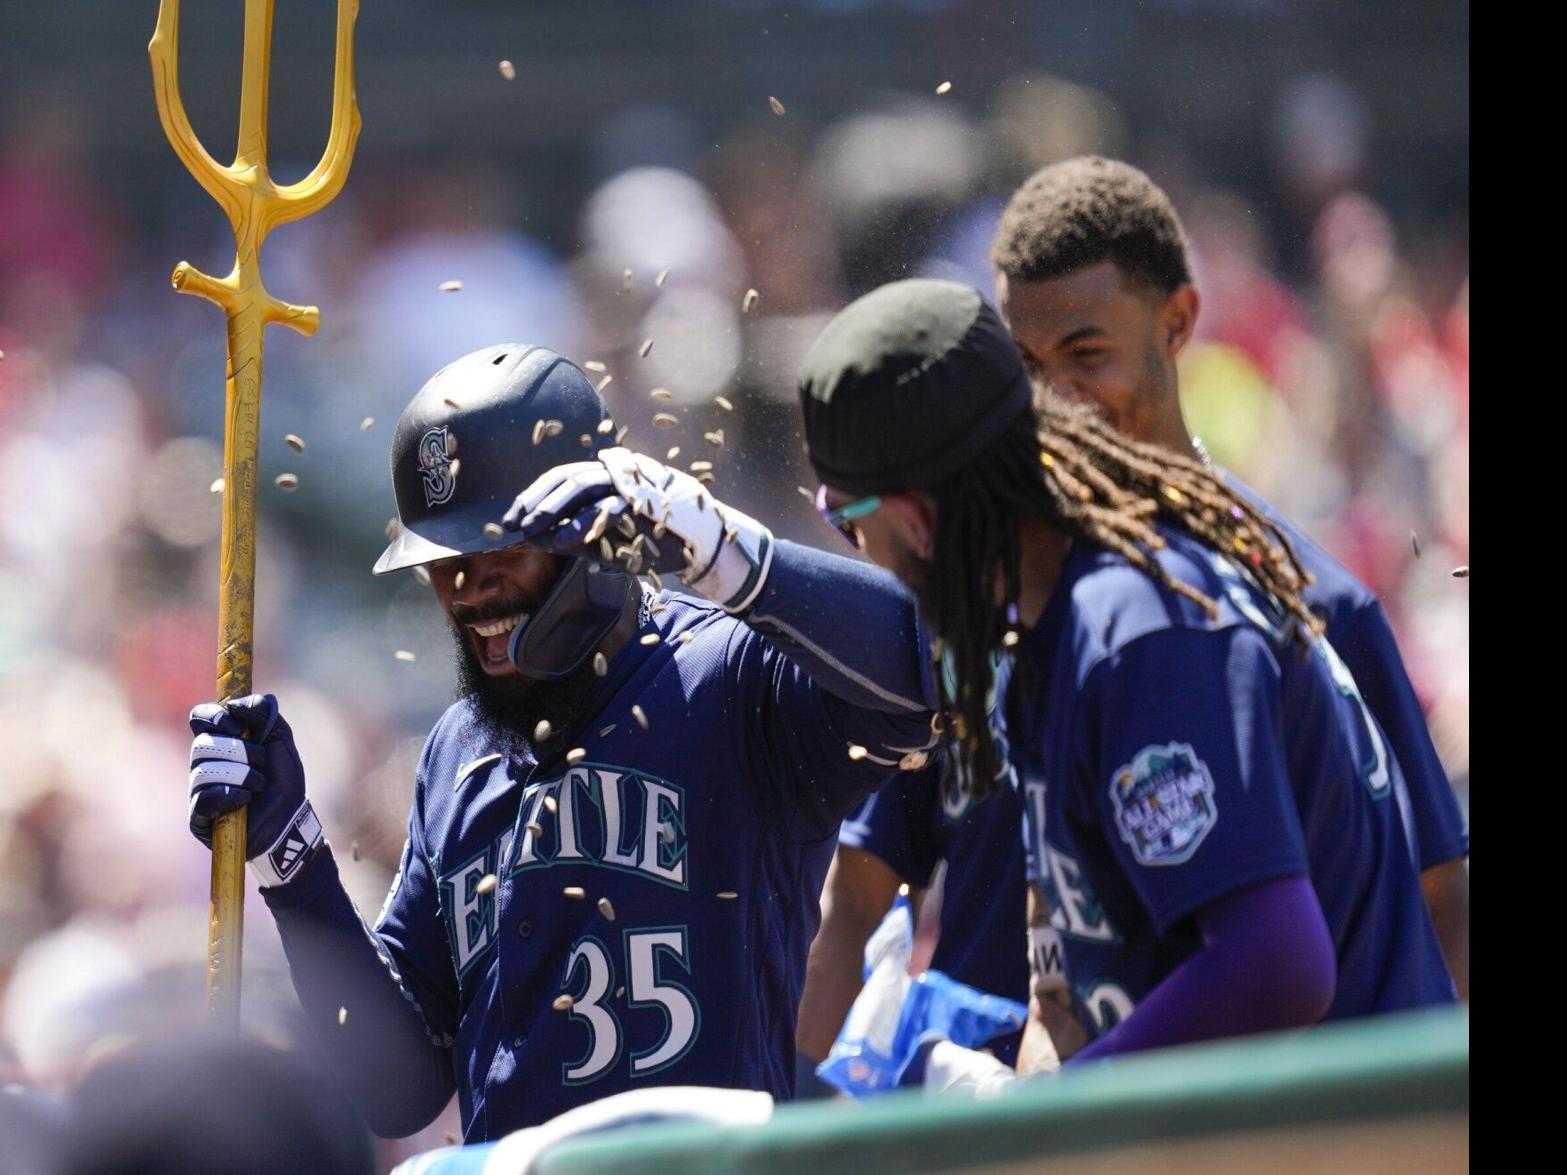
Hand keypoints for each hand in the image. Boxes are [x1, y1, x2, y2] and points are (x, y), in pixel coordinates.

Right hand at [188, 693, 322, 887]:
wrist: (290, 820)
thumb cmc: (283, 782)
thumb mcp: (282, 741)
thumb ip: (265, 713)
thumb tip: (238, 704)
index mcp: (221, 741)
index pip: (200, 716)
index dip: (216, 716)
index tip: (241, 726)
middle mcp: (204, 763)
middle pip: (203, 743)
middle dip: (241, 751)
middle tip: (262, 762)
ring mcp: (198, 790)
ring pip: (204, 770)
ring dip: (242, 775)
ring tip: (259, 786)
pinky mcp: (198, 816)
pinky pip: (203, 798)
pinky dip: (230, 795)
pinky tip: (245, 800)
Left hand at [503, 447, 774, 612]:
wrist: (702, 546)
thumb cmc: (654, 541)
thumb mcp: (606, 542)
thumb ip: (575, 536)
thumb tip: (536, 538)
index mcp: (606, 478)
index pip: (561, 478)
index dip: (533, 495)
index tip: (510, 520)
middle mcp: (616, 474)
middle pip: (566, 476)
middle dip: (535, 500)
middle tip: (513, 523)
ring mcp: (631, 482)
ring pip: (582, 483)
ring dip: (552, 506)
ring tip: (532, 528)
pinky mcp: (645, 498)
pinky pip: (607, 507)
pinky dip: (582, 523)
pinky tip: (562, 541)